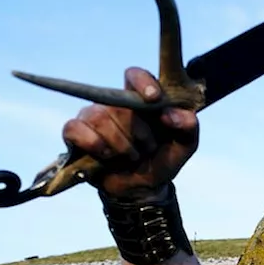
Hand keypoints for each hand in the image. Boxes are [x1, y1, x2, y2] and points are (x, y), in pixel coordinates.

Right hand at [61, 67, 198, 198]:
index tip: (154, 98)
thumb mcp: (185, 145)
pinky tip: (105, 155)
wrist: (142, 189)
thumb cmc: (162, 159)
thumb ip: (188, 126)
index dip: (143, 83)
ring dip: (120, 144)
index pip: (135, 75)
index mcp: (141, 99)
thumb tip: (170, 114)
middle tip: (147, 148)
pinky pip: (74, 128)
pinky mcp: (75, 133)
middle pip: (120, 104)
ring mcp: (93, 116)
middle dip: (138, 132)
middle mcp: (115, 104)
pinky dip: (92, 143)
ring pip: (100, 117)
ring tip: (130, 156)